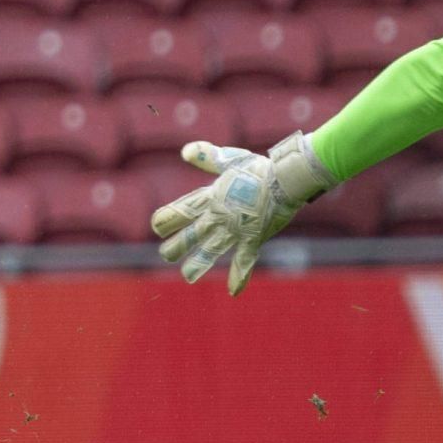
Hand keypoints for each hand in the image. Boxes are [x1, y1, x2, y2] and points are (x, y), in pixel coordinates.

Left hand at [149, 134, 335, 294]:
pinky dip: (239, 276)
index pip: (183, 210)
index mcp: (212, 197)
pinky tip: (233, 291)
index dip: (168, 219)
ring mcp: (235, 229)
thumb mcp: (232, 158)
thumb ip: (208, 156)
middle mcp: (219, 216)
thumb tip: (185, 150)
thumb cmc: (260, 167)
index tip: (156, 226)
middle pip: (192, 233)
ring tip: (187, 275)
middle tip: (166, 254)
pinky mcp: (253, 238)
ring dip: (199, 263)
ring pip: (211, 249)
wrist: (286, 179)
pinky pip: (245, 260)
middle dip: (177, 245)